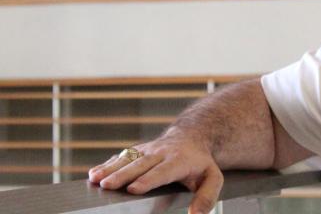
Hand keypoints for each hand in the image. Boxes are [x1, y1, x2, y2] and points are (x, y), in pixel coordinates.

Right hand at [88, 130, 223, 213]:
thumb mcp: (213, 178)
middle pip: (141, 164)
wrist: (192, 136)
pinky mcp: (138, 150)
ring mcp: (148, 150)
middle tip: (107, 185)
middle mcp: (161, 153)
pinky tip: (94, 174)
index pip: (162, 171)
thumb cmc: (201, 163)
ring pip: (128, 158)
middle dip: (123, 174)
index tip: (134, 188)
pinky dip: (108, 164)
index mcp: (179, 161)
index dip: (148, 179)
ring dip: (110, 168)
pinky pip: (122, 156)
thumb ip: (207, 196)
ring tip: (94, 178)